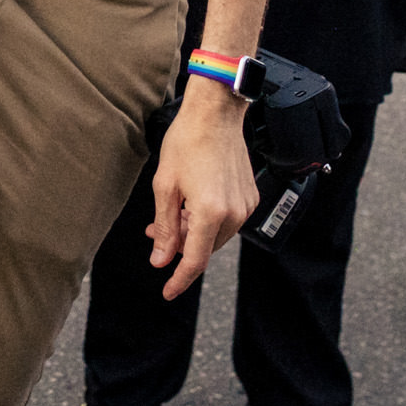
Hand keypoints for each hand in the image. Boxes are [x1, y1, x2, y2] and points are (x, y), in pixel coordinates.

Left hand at [146, 82, 259, 299]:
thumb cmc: (187, 142)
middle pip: (204, 248)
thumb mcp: (165, 185)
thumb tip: (160, 258)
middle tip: (155, 234)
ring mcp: (245, 205)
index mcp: (210, 212)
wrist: (216, 114)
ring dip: (193, 232)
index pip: (194, 261)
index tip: (167, 291)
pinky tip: (191, 204)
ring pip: (216, 235)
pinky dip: (208, 220)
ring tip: (172, 215)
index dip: (179, 280)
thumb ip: (164, 227)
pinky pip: (228, 220)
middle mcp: (233, 213)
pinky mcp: (250, 196)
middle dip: (180, 247)